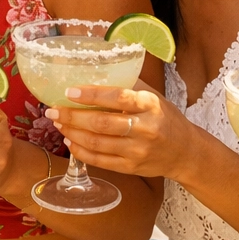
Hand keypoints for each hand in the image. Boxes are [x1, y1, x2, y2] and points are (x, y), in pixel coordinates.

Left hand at [46, 83, 192, 179]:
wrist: (185, 152)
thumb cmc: (165, 117)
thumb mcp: (153, 96)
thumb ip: (128, 85)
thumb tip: (93, 71)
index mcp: (150, 105)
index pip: (118, 97)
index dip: (91, 95)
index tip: (69, 92)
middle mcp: (145, 129)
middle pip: (102, 123)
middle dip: (72, 117)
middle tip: (53, 110)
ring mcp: (138, 151)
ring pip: (97, 143)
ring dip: (72, 133)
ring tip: (58, 123)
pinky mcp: (132, 168)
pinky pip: (100, 161)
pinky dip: (81, 151)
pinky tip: (70, 142)